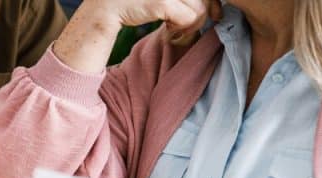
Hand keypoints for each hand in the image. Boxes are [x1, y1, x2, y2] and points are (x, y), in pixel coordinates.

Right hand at [87, 0, 220, 31]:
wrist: (106, 6)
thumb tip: (212, 8)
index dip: (213, 2)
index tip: (216, 13)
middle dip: (204, 13)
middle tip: (190, 24)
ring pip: (199, 9)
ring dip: (192, 24)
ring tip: (174, 28)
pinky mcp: (162, 2)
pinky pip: (188, 19)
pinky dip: (183, 29)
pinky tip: (169, 30)